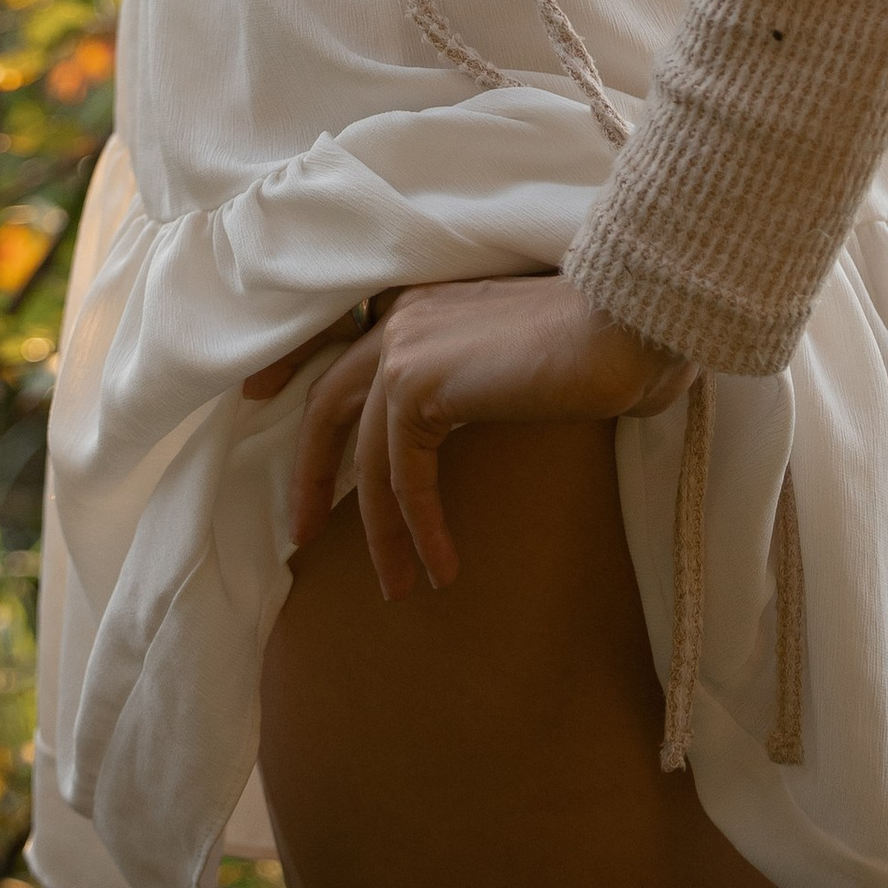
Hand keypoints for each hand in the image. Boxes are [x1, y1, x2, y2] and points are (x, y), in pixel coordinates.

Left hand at [271, 276, 695, 599]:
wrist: (628, 326)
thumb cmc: (598, 342)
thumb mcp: (516, 356)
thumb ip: (473, 376)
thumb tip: (463, 410)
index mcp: (418, 301)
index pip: (339, 342)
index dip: (293, 370)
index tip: (259, 398)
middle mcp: (399, 317)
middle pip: (329, 406)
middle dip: (312, 476)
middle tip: (302, 536)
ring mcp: (403, 347)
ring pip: (367, 458)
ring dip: (381, 533)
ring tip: (397, 586)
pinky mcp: (419, 386)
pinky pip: (403, 478)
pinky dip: (419, 529)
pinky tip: (440, 568)